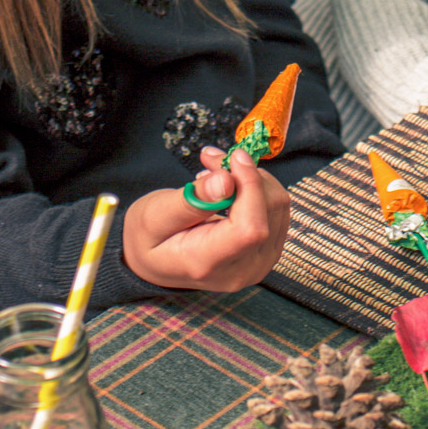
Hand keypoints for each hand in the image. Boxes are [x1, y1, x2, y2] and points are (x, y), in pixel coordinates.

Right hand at [122, 146, 290, 290]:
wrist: (155, 262)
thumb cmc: (149, 237)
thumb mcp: (156, 215)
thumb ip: (191, 200)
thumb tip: (226, 181)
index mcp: (209, 264)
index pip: (251, 229)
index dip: (250, 186)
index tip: (233, 157)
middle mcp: (241, 270)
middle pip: (269, 211)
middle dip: (245, 173)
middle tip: (211, 159)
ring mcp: (259, 264)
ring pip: (278, 204)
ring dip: (251, 177)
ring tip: (215, 173)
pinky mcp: (268, 251)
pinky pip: (278, 208)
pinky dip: (256, 187)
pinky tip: (230, 187)